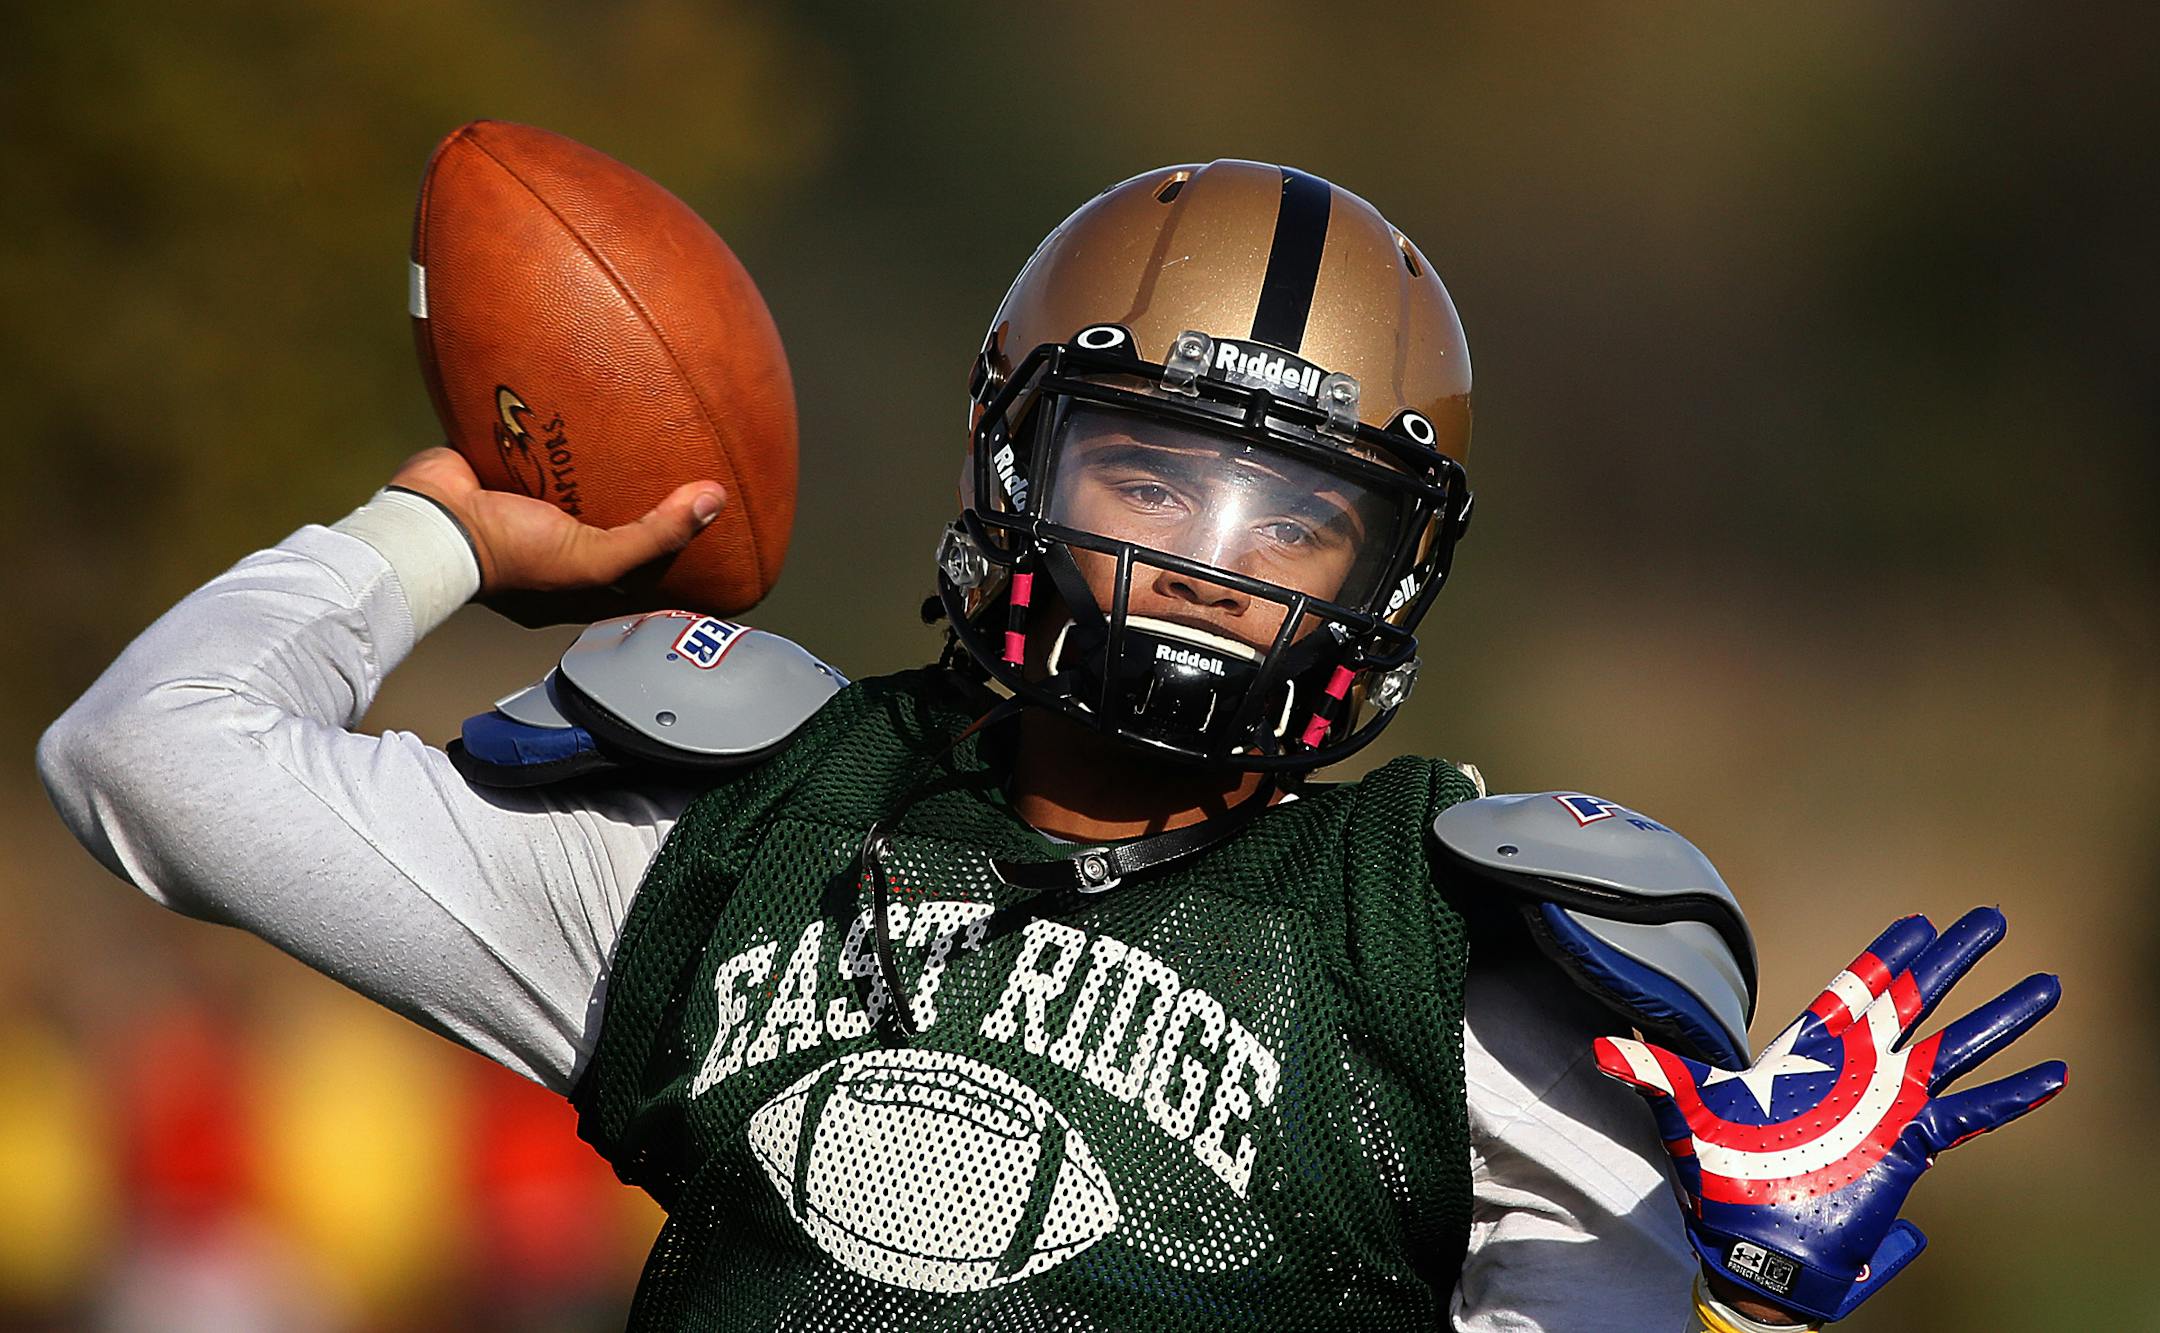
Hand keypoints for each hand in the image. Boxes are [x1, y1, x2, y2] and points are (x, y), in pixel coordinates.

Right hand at [387, 447, 724, 626]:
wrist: (432, 521)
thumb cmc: (513, 555)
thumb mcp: (595, 557)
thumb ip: (654, 534)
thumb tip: (714, 500)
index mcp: (579, 576)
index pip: (639, 568)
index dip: (675, 553)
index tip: (712, 525)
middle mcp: (558, 541)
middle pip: (614, 514)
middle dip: (644, 492)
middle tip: (689, 459)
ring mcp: (530, 500)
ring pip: (580, 472)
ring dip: (605, 450)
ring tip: (648, 418)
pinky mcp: (506, 463)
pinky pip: (542, 437)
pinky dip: (562, 419)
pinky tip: (593, 394)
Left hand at [1594, 907, 2064, 1324]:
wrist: (1751, 1241)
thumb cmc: (1721, 1174)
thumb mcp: (1683, 1112)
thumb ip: (1650, 1071)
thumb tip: (1597, 1046)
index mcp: (1811, 1053)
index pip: (1857, 990)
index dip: (1888, 956)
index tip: (1920, 921)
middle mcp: (1857, 1072)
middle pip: (1917, 1003)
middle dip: (1955, 962)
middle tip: (1993, 918)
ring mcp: (1889, 1107)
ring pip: (1956, 1049)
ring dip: (2000, 1018)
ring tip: (2047, 985)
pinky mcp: (1910, 1147)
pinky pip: (1972, 1116)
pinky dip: (2013, 1098)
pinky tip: (2053, 1075)